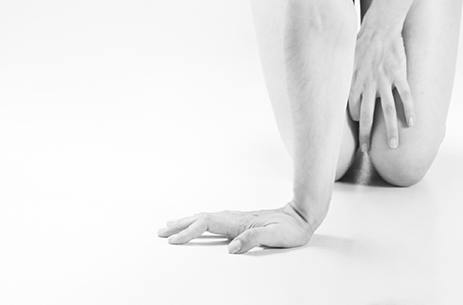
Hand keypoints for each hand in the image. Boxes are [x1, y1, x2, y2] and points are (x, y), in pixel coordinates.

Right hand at [157, 203, 312, 252]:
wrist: (303, 215)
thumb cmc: (291, 228)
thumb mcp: (275, 237)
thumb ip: (254, 240)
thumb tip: (231, 248)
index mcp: (239, 222)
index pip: (207, 224)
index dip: (188, 232)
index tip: (172, 240)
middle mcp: (236, 218)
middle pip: (201, 218)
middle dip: (180, 225)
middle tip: (160, 231)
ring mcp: (238, 218)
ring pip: (207, 217)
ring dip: (188, 221)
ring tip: (171, 225)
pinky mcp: (241, 221)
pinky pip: (214, 220)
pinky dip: (200, 221)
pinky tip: (198, 223)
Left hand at [347, 26, 414, 152]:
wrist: (379, 26)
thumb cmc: (362, 42)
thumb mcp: (348, 61)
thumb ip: (346, 78)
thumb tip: (337, 90)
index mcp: (355, 82)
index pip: (354, 110)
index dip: (357, 119)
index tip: (361, 125)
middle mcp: (369, 85)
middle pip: (368, 116)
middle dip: (366, 136)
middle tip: (367, 152)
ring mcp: (385, 81)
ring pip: (388, 111)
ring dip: (391, 131)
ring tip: (393, 146)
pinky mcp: (399, 74)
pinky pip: (405, 96)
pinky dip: (409, 110)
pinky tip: (412, 123)